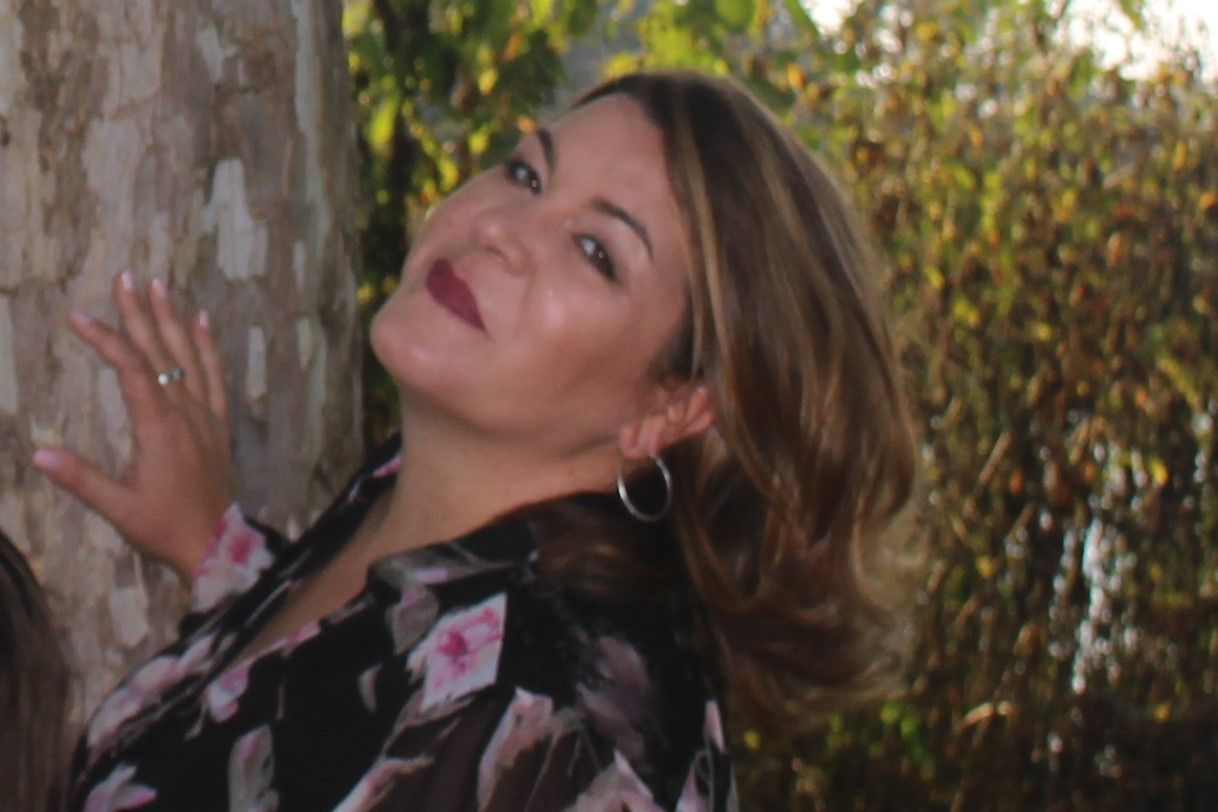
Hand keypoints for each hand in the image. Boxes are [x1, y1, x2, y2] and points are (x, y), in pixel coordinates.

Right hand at [33, 272, 234, 582]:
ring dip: (174, 319)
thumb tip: (37, 452)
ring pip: (191, 357)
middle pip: (161, 353)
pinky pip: (216, 376)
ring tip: (160, 284)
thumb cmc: (164, 526)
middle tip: (126, 276)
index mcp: (159, 427)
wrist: (216, 543)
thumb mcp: (118, 508)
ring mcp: (207, 415)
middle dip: (141, 313)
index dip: (107, 339)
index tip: (80, 316)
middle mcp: (187, 412)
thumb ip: (80, 478)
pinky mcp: (220, 424)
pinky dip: (208, 347)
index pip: (131, 370)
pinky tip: (202, 322)